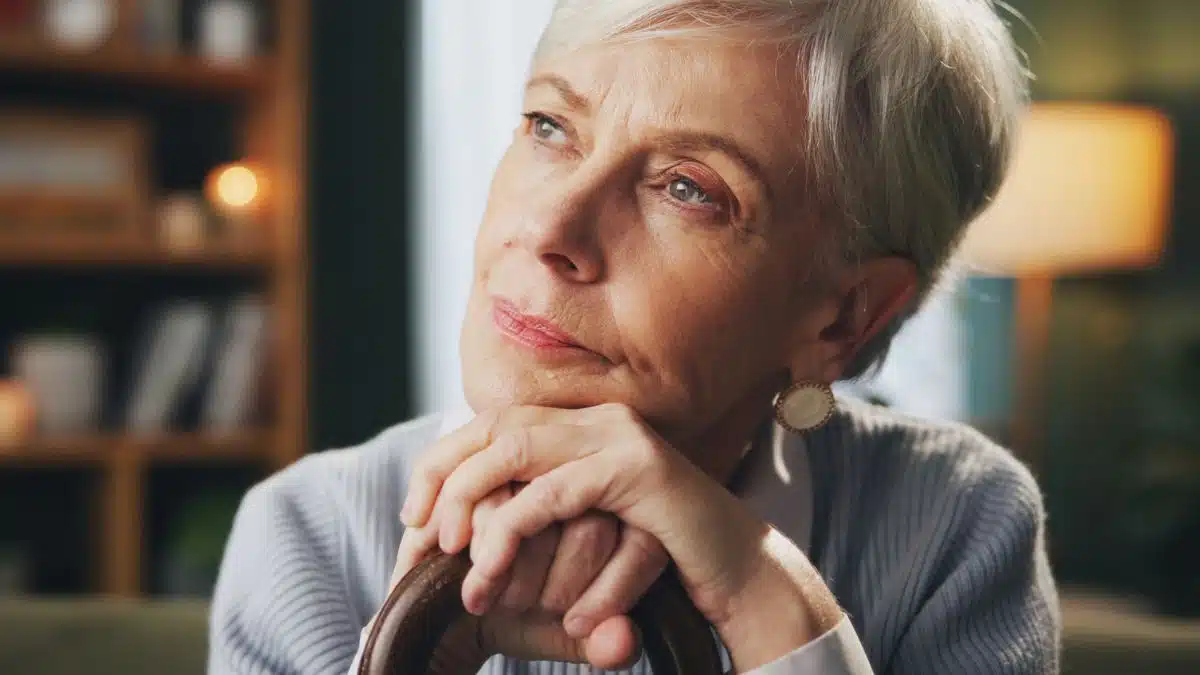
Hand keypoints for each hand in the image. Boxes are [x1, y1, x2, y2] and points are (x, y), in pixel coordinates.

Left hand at [403, 404, 844, 671]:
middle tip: (415, 532)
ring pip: (516, 452)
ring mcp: (621, 439)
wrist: (743, 575)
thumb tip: (469, 518)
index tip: (412, 511)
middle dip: (445, 476)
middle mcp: (600, 420)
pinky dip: (515, 532)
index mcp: (585, 426)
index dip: (445, 460)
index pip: (496, 422)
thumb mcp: (590, 530)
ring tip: (454, 561)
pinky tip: (496, 570)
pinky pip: (555, 494)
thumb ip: (543, 511)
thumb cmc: (662, 560)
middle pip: (496, 426)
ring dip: (473, 507)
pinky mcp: (639, 472)